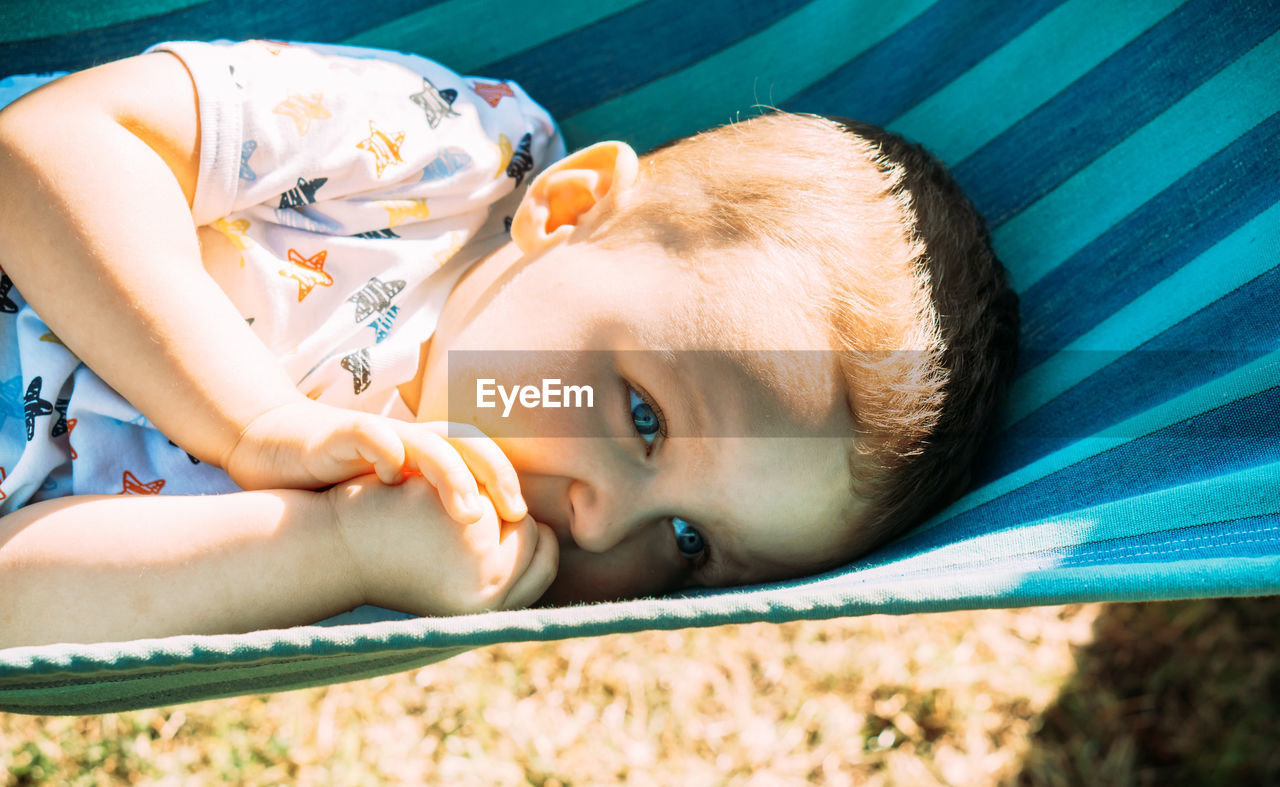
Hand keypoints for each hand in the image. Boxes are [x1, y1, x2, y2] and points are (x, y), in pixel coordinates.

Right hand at [222, 398, 527, 522]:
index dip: (506, 484)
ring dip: (452, 474)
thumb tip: (482, 556)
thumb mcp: (393, 504)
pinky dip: (385, 450)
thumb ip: (431, 520)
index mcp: (426, 454)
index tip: (527, 524)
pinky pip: (368, 435)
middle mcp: (409, 440)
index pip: (480, 459)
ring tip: (469, 511)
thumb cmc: (340, 485)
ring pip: (426, 442)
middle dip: (495, 476)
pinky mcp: (339, 435)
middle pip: (466, 443)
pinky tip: (394, 478)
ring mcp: (377, 436)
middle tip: (514, 515)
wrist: (276, 448)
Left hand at [327, 475, 558, 614]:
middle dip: (511, 520)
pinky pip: (487, 485)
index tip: (506, 526)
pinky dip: (463, 480)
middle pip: (537, 537)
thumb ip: (495, 566)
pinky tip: (426, 497)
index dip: (532, 543)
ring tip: (440, 514)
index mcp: (486, 611)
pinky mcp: (462, 521)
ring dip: (485, 498)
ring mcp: (476, 557)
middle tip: (470, 517)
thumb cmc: (394, 555)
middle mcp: (487, 594)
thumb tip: (545, 537)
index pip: (544, 568)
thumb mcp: (454, 574)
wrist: (333, 544)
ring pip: (513, 507)